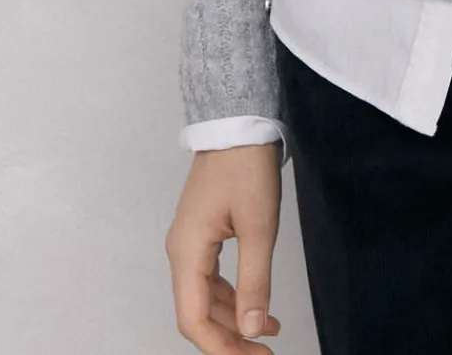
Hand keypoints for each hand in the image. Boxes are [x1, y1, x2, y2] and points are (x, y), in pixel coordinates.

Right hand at [166, 145, 284, 348]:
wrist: (239, 121)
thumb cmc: (247, 167)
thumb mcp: (259, 226)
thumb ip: (255, 281)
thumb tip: (253, 329)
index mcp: (186, 253)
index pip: (193, 319)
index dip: (220, 348)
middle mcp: (181, 251)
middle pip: (197, 312)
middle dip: (229, 338)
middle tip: (265, 352)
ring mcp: (190, 241)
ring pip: (205, 296)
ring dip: (233, 318)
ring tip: (270, 332)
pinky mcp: (203, 231)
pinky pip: (211, 277)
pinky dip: (232, 295)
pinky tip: (257, 303)